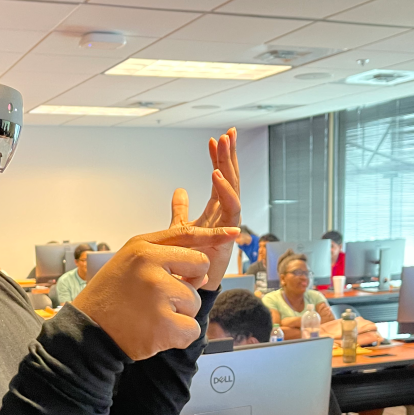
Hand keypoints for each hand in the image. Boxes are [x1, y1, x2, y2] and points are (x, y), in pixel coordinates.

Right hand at [72, 225, 240, 359]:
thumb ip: (162, 250)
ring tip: (152, 316)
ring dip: (181, 313)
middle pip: (201, 268)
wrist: (88, 332)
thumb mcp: (129, 259)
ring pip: (195, 302)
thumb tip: (202, 256)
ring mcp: (158, 296)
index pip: (188, 236)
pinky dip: (180, 336)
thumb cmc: (111, 295)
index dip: (215, 235)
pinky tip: (157, 333)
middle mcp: (151, 267)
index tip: (235, 233)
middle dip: (189, 284)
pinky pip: (192, 329)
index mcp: (143, 248)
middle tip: (163, 297)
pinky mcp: (164, 325)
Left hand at [169, 128, 240, 289]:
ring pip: (234, 187)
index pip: (221, 177)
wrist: (194, 282)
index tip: (213, 139)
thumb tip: (179, 190)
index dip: (218, 158)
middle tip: (228, 132)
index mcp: (217, 208)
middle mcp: (226, 212)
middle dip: (230, 154)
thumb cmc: (191, 257)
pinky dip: (225, 191)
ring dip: (228, 165)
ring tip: (223, 145)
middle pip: (231, 177)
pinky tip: (216, 175)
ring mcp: (230, 221)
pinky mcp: (230, 232)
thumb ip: (182, 209)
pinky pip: (232, 208)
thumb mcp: (182, 227)